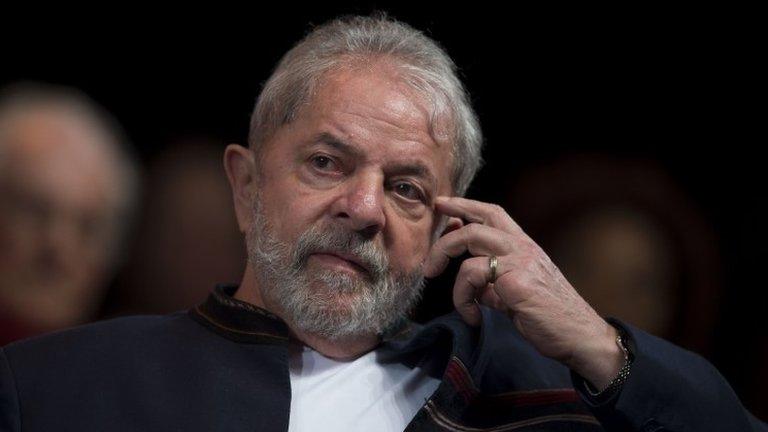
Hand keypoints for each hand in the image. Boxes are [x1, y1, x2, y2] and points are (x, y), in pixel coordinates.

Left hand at [424, 196, 623, 388]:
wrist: (581, 337)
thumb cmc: (550, 318)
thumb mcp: (517, 294)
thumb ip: (495, 285)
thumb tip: (474, 288)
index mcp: (524, 247)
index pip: (492, 213)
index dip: (464, 205)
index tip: (441, 205)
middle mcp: (522, 247)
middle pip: (476, 221)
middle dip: (445, 234)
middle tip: (429, 263)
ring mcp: (520, 261)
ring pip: (468, 239)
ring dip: (445, 263)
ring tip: (449, 294)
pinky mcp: (516, 281)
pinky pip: (471, 276)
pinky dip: (462, 298)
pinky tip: (472, 317)